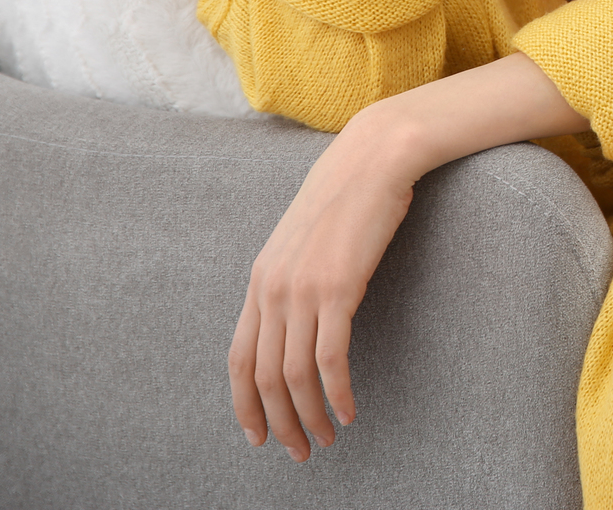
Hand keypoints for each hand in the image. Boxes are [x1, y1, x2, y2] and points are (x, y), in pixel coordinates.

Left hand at [228, 112, 414, 460]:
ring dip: (309, 416)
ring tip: (326, 439)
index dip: (244, 405)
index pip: (239, 359)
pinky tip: (350, 410)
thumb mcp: (305, 242)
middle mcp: (272, 289)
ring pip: (294, 375)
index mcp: (259, 280)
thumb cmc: (349, 198)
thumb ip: (292, 280)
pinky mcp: (337, 288)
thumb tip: (295, 319)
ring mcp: (302, 289)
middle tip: (299, 452)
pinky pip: (330, 358)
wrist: (373, 159)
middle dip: (279, 423)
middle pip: (264, 376)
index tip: (259, 436)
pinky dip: (337, 393)